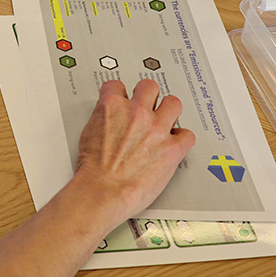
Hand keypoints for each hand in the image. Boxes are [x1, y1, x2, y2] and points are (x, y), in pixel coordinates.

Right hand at [72, 78, 195, 229]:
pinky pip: (187, 135)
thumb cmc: (93, 169)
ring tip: (166, 121)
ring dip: (169, 111)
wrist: (102, 190)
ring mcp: (156, 129)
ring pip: (173, 103)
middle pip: (149, 87)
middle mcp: (136, 112)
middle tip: (147, 107)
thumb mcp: (88, 133)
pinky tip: (175, 144)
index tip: (123, 100)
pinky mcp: (172, 148)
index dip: (121, 94)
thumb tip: (109, 120)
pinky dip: (182, 139)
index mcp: (112, 106)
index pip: (117, 85)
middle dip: (148, 96)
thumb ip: (103, 119)